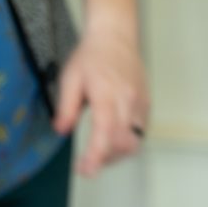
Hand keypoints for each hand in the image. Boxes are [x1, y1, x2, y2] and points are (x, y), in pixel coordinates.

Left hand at [53, 24, 149, 176]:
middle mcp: (128, 101)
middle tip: (86, 165)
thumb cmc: (93, 55)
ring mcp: (140, 104)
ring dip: (116, 155)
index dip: (97, 155)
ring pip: (135, 142)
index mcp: (108, 94)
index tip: (87, 170)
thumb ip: (66, 107)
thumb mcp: (70, 79)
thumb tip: (61, 130)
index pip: (105, 132)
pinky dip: (127, 143)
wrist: (115, 36)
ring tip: (99, 156)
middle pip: (122, 143)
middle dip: (104, 160)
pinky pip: (140, 132)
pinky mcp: (146, 105)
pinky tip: (113, 143)